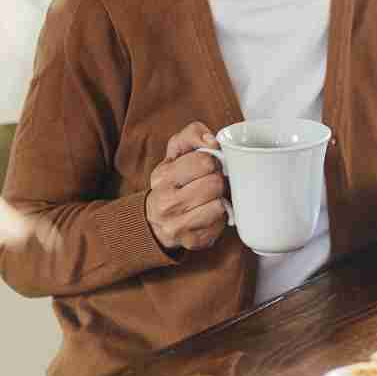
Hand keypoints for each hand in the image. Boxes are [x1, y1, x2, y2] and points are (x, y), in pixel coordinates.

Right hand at [146, 122, 226, 251]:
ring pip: (218, 205)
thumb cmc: (173, 181)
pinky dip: (219, 217)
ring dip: (219, 199)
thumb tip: (212, 141)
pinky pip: (220, 224)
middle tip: (210, 183)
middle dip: (217, 181)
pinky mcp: (192, 241)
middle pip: (214, 183)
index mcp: (162, 176)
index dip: (212, 161)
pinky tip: (208, 214)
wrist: (156, 220)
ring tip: (210, 198)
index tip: (207, 166)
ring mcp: (177, 225)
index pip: (204, 161)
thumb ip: (192, 134)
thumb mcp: (176, 152)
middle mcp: (165, 202)